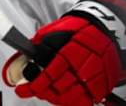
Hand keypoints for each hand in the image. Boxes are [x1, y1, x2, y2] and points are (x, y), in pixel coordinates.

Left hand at [2, 15, 121, 105]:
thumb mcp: (53, 31)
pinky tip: (63, 97)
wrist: (102, 28)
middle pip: (60, 90)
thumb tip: (22, 56)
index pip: (50, 74)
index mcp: (71, 52)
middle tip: (34, 89)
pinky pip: (87, 101)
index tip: (23, 90)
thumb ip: (39, 45)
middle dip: (43, 92)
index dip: (35, 85)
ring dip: (56, 99)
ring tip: (47, 93)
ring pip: (72, 98)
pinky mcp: (102, 85)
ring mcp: (95, 78)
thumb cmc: (78, 29)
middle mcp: (85, 67)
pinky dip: (73, 102)